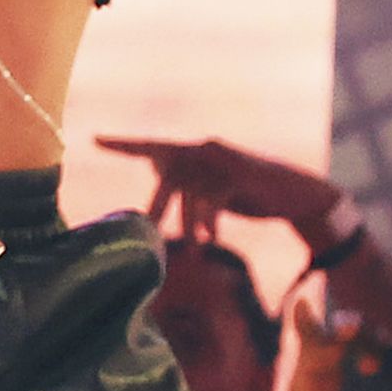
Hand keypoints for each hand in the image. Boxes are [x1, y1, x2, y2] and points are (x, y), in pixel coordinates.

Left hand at [101, 133, 347, 242]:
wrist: (296, 198)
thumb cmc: (248, 195)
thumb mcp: (211, 190)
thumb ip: (186, 182)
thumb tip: (155, 178)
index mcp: (193, 153)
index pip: (151, 147)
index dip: (124, 144)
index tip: (95, 140)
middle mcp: (204, 149)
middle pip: (168, 178)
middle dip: (157, 208)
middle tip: (145, 232)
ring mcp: (222, 159)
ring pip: (190, 194)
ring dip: (189, 225)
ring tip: (194, 250)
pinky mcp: (239, 173)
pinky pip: (212, 200)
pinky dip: (208, 222)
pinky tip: (210, 239)